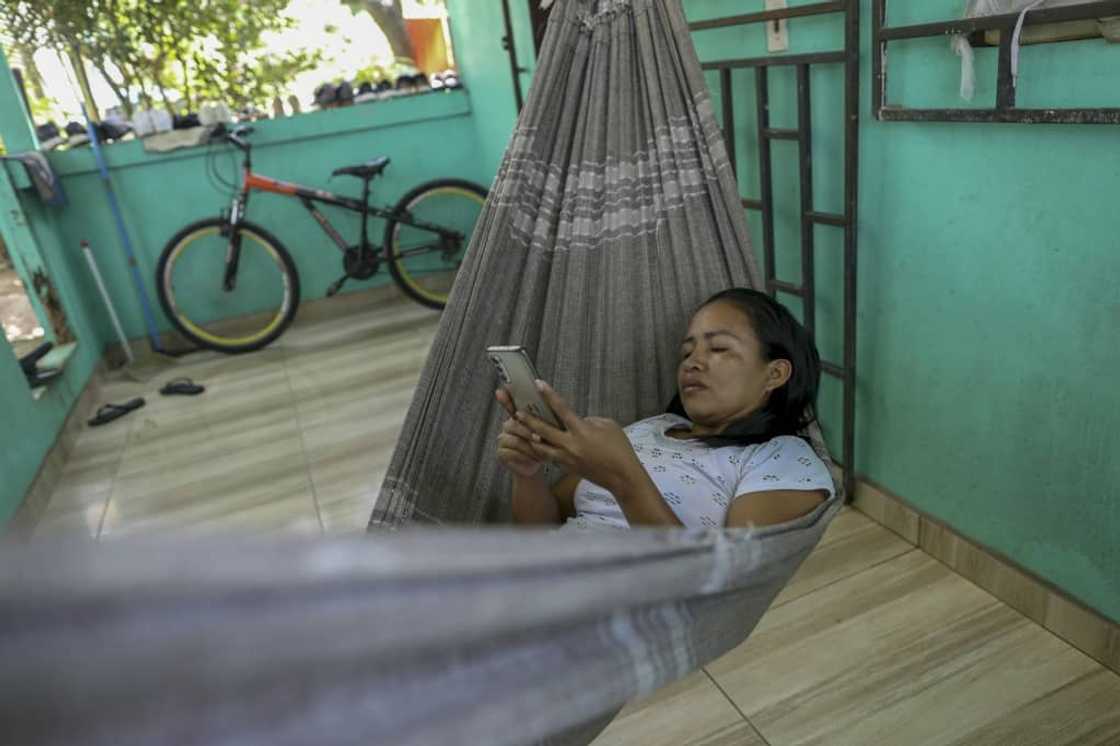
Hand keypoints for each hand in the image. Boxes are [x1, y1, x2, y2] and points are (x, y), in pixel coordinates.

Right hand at [495, 387, 544, 477]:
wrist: (534, 465)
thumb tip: (555, 405)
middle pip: (515, 424)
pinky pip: (512, 453)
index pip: (512, 404)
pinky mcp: (501, 453)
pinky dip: (525, 456)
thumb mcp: (548, 431)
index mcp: (519, 416)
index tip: (503, 390)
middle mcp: (508, 425)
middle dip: (528, 432)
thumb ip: (547, 419)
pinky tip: (534, 459)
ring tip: (541, 453)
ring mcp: (503, 439)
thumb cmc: (543, 446)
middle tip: (539, 438)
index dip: (506, 397)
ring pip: (515, 440)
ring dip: (529, 447)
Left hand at [517, 381, 643, 493]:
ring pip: (541, 447)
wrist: (622, 477)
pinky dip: (541, 450)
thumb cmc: (619, 448)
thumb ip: (588, 420)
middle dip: (529, 420)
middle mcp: (571, 444)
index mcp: (582, 431)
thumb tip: (576, 420)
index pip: (561, 409)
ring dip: (530, 438)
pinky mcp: (567, 467)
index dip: (549, 395)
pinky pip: (549, 456)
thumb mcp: (607, 425)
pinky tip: (535, 445)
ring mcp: (567, 458)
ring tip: (520, 430)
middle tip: (517, 412)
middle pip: (543, 430)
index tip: (538, 384)